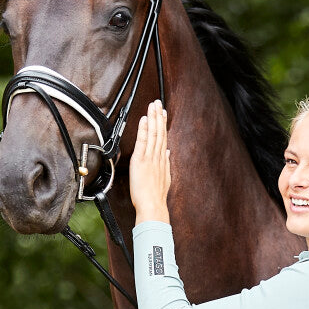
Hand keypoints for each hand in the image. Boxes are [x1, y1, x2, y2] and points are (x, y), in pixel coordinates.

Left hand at [130, 99, 170, 222]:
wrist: (153, 206)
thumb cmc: (156, 197)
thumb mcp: (165, 178)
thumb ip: (166, 163)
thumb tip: (167, 152)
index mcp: (162, 160)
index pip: (163, 138)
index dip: (163, 124)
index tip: (163, 113)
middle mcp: (158, 157)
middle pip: (159, 132)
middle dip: (159, 116)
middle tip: (158, 102)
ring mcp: (150, 158)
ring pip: (153, 134)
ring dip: (153, 118)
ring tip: (153, 105)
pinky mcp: (141, 161)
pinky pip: (143, 142)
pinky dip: (144, 130)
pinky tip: (144, 119)